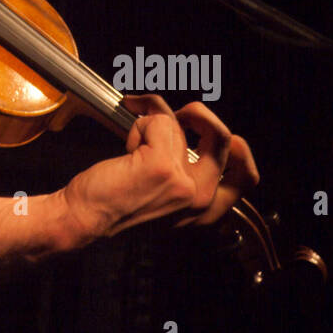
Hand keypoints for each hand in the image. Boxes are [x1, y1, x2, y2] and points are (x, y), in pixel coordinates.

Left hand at [59, 94, 259, 245]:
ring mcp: (185, 182)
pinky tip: (126, 147)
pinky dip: (137, 123)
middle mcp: (202, 200)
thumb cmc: (115, 202)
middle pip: (228, 139)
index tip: (209, 134)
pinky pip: (157, 120)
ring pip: (180, 123)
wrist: (84, 217)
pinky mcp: (163, 165)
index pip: (247, 177)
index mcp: (206, 209)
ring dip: (152, 120)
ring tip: (134, 139)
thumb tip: (186, 125)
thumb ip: (185, 172)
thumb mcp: (164, 195)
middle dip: (202, 115)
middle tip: (179, 115)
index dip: (236, 147)